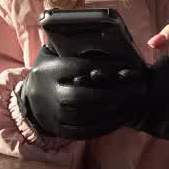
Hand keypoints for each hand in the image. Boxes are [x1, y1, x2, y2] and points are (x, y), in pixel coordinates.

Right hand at [16, 46, 145, 139]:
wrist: (29, 102)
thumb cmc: (51, 74)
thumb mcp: (53, 56)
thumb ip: (71, 48)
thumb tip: (100, 36)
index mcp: (50, 71)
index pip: (80, 67)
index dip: (106, 67)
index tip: (127, 66)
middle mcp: (50, 94)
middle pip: (83, 96)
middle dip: (114, 94)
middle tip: (138, 90)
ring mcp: (54, 115)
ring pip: (86, 116)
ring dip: (114, 111)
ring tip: (134, 105)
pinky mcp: (60, 131)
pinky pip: (85, 132)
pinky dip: (105, 127)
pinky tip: (121, 119)